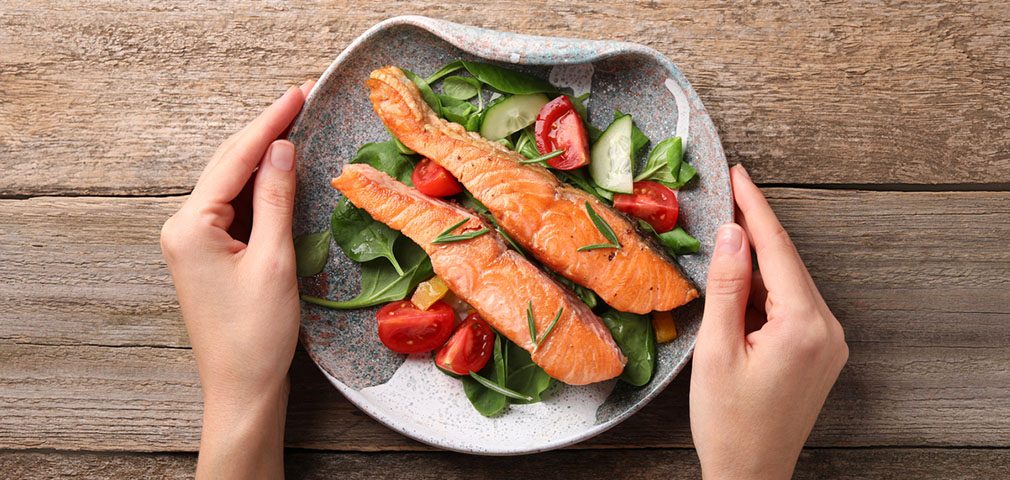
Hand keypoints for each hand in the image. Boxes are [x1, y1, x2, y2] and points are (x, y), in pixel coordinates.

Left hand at [160, 81, 311, 478]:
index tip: (299, 93)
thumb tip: (282, 148)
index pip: (235, 160)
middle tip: (300, 100)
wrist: (241, 389)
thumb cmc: (257, 334)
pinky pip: (234, 208)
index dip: (269, 123)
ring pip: (230, 184)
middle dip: (264, 132)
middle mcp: (182, 228)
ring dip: (261, 157)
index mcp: (190, 226)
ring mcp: (192, 242)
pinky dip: (258, 188)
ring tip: (294, 125)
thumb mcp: (274, 262)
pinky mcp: (207, 255)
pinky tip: (280, 171)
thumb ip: (276, 200)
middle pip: (227, 165)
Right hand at [690, 165, 848, 478]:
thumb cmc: (728, 422)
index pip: (778, 250)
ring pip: (789, 283)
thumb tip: (731, 234)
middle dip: (755, 231)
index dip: (755, 208)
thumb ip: (726, 288)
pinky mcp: (820, 353)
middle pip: (787, 263)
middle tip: (725, 196)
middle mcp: (827, 329)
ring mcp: (828, 342)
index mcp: (804, 325)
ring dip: (757, 263)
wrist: (751, 473)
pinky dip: (765, 290)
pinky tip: (740, 285)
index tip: (738, 174)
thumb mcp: (717, 351)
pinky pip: (792, 305)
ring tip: (724, 241)